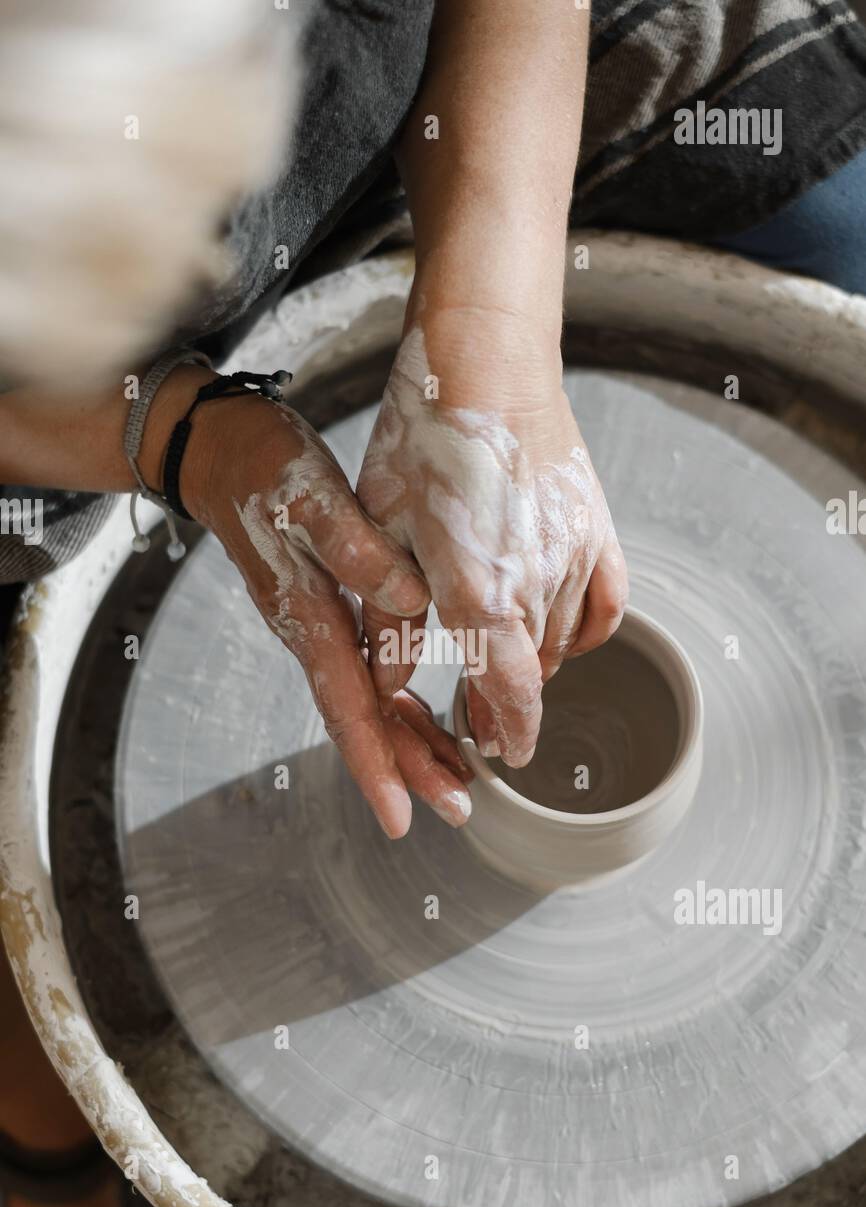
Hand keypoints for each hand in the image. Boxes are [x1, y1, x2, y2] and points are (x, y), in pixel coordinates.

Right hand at [182, 383, 471, 837]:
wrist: (223, 448)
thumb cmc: (264, 466)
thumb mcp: (312, 495)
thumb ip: (358, 548)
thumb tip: (409, 598)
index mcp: (309, 615)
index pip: (346, 708)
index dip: (376, 765)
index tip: (402, 817)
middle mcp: (311, 633)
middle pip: (362, 722)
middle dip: (408, 769)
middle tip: (458, 807)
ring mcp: (318, 626)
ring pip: (368, 704)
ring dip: (410, 743)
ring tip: (457, 776)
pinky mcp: (327, 610)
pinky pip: (367, 674)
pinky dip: (400, 703)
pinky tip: (429, 718)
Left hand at [356, 307, 627, 767]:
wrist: (485, 362)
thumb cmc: (421, 439)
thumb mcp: (381, 530)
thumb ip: (387, 616)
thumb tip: (388, 683)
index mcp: (479, 592)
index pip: (508, 691)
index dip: (509, 731)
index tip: (503, 755)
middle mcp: (536, 583)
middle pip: (533, 673)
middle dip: (510, 705)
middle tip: (486, 721)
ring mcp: (575, 554)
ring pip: (563, 640)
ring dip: (537, 666)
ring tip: (510, 671)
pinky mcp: (596, 526)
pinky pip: (607, 602)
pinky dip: (587, 629)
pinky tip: (564, 635)